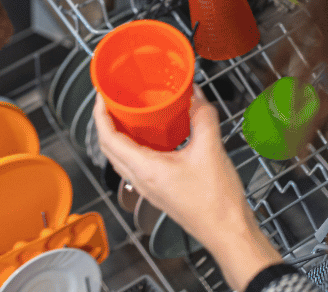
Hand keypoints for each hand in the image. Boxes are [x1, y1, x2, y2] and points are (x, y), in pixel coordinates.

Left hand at [94, 87, 282, 288]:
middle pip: (109, 149)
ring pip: (120, 159)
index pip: (108, 139)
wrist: (228, 233)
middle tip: (111, 102)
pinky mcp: (159, 192)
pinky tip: (151, 138)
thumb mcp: (211, 150)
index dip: (99, 115)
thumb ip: (202, 116)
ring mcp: (148, 188)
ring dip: (117, 136)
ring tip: (127, 116)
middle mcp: (141, 180)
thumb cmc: (217, 203)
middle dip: (105, 123)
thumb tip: (194, 94)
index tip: (101, 97)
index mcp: (145, 170)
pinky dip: (134, 148)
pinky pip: (135, 166)